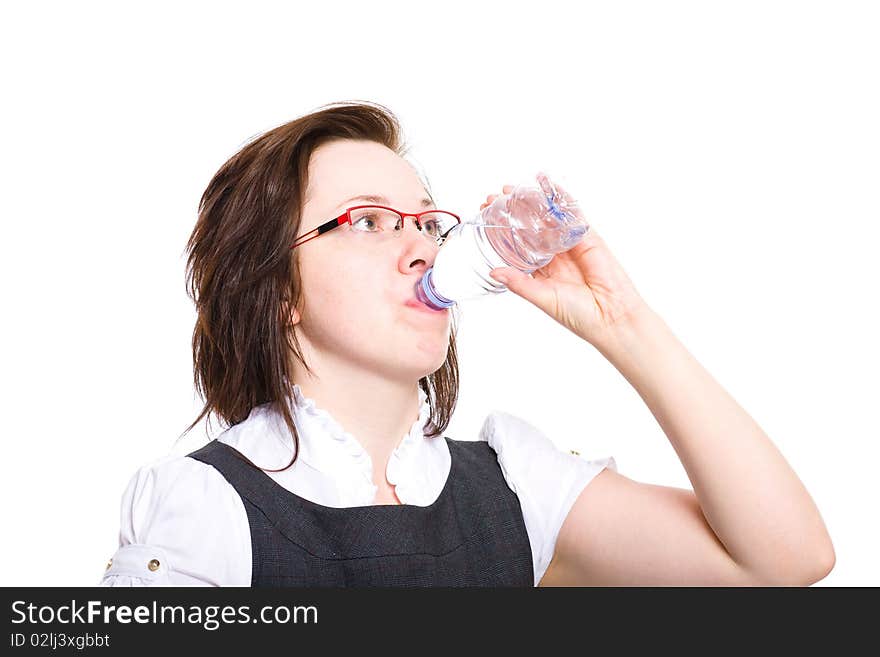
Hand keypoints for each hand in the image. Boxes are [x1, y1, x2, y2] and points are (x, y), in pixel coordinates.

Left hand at [484, 172, 648, 344]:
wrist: (610, 317)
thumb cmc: (579, 314)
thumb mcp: (542, 298)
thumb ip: (519, 283)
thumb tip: (493, 271)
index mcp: (542, 271)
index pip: (518, 245)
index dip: (503, 231)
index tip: (487, 218)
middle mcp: (555, 255)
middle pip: (530, 228)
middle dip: (512, 213)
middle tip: (494, 199)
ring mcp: (570, 244)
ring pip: (548, 218)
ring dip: (531, 202)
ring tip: (512, 189)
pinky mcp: (587, 237)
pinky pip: (572, 213)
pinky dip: (561, 198)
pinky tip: (547, 185)